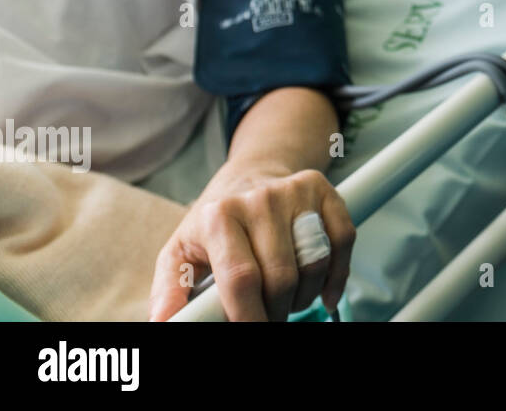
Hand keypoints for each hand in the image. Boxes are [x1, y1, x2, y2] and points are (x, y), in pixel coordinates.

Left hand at [149, 162, 354, 320]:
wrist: (250, 177)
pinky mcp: (323, 190)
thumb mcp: (181, 252)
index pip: (242, 278)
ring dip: (305, 295)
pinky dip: (337, 275)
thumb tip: (162, 324)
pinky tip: (323, 290)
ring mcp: (295, 192)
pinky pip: (343, 240)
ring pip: (315, 261)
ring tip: (289, 299)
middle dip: (278, 311)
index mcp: (219, 216)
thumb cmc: (215, 224)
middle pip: (282, 276)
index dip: (250, 316)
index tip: (253, 330)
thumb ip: (169, 290)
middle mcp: (259, 200)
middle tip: (269, 317)